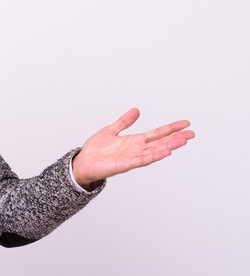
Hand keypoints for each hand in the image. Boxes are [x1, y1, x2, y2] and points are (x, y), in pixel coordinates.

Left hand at [72, 108, 194, 187]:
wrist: (83, 162)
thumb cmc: (96, 149)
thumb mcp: (111, 130)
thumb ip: (124, 122)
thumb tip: (136, 110)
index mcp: (134, 141)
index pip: (157, 133)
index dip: (170, 128)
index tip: (185, 124)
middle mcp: (136, 150)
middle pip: (160, 143)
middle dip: (176, 138)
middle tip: (192, 134)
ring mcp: (132, 158)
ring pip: (155, 151)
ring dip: (169, 146)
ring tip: (183, 141)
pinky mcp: (125, 165)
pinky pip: (142, 160)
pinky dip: (154, 156)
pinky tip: (165, 152)